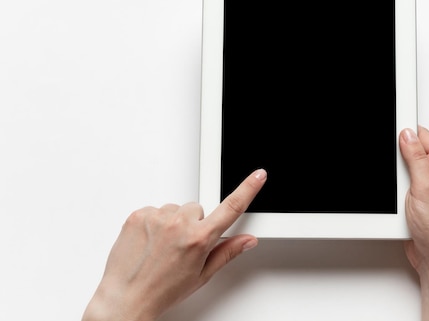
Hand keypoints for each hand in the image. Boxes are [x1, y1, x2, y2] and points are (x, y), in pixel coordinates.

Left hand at [82, 169, 266, 320]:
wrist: (126, 298)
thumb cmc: (162, 291)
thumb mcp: (202, 275)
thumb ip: (227, 252)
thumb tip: (248, 240)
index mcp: (199, 239)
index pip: (231, 208)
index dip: (248, 189)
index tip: (258, 175)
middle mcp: (179, 224)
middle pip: (197, 209)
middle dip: (194, 223)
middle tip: (182, 246)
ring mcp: (157, 217)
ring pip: (175, 209)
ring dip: (172, 223)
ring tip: (163, 247)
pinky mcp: (138, 215)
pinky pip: (154, 211)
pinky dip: (154, 223)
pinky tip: (150, 243)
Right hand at [400, 127, 428, 320]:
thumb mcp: (425, 186)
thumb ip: (415, 157)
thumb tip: (407, 134)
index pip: (423, 136)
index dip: (406, 134)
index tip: (392, 133)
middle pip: (411, 150)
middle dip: (399, 159)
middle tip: (400, 176)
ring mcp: (427, 184)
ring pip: (402, 168)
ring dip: (396, 177)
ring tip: (401, 193)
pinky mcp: (416, 196)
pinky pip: (399, 183)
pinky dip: (394, 188)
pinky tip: (397, 199)